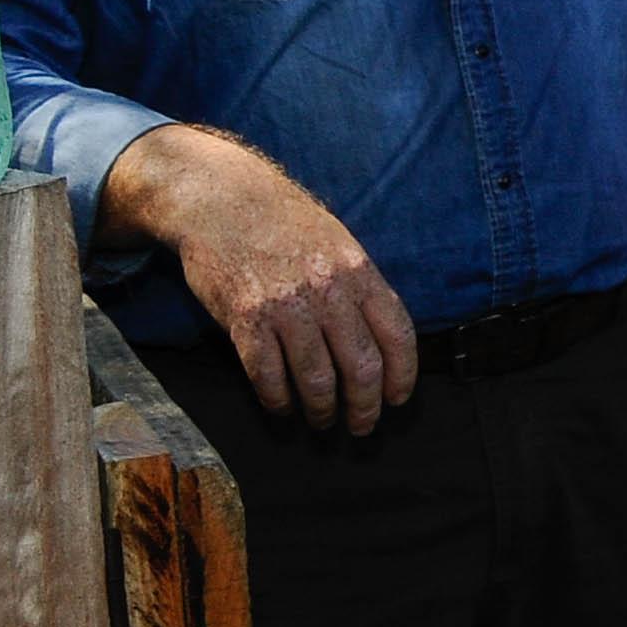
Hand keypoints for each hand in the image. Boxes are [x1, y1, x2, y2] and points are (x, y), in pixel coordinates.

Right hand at [164, 145, 419, 432]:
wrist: (223, 201)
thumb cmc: (286, 225)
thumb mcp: (339, 244)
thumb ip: (361, 289)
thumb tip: (382, 339)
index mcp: (360, 272)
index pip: (397, 334)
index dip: (403, 374)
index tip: (398, 399)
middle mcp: (328, 291)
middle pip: (361, 366)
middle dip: (365, 405)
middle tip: (362, 425)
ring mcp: (286, 306)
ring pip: (315, 378)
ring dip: (321, 410)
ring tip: (322, 421)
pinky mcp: (245, 319)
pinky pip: (267, 374)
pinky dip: (277, 400)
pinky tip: (282, 408)